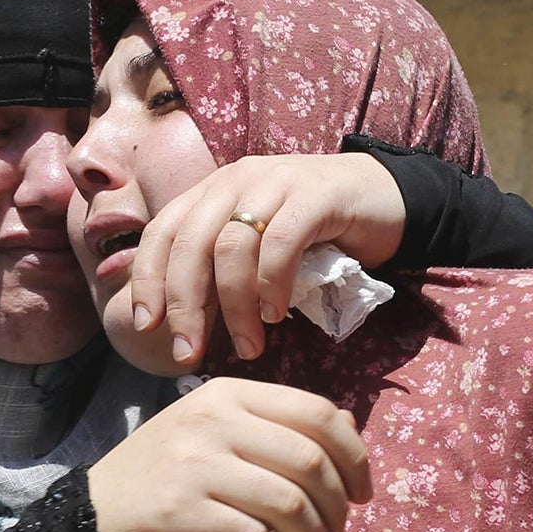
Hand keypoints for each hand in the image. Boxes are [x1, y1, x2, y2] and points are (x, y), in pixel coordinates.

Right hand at [88, 377, 372, 531]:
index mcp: (228, 395)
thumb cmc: (167, 476)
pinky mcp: (180, 512)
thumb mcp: (217, 434)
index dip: (354, 457)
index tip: (362, 494)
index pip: (317, 413)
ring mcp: (194, 465)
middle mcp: (212, 421)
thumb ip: (274, 427)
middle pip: (310, 462)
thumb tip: (348, 432)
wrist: (95, 515)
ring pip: (289, 502)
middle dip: (337, 511)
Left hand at [129, 153, 405, 368]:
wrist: (385, 198)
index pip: (162, 231)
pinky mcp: (316, 194)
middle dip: (183, 304)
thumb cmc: (314, 234)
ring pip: (232, 246)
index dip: (148, 279)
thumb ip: (218, 272)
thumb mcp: (256, 248)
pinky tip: (276, 314)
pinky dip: (272, 283)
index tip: (147, 326)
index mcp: (212, 192)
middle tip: (188, 351)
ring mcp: (275, 182)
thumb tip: (180, 324)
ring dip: (234, 306)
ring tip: (248, 346)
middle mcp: (236, 180)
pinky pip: (280, 242)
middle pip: (189, 242)